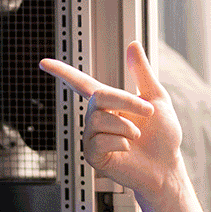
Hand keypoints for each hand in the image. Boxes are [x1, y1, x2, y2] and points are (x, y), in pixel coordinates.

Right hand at [39, 41, 180, 197]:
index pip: (80, 83)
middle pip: (98, 98)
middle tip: (148, 111)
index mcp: (109, 103)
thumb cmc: (163, 136)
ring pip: (99, 120)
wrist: (166, 166)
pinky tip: (127, 148)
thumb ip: (142, 72)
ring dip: (126, 126)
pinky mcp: (94, 156)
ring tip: (137, 135)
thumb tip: (133, 44)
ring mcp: (93, 137)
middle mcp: (97, 118)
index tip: (44, 63)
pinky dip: (119, 142)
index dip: (62, 72)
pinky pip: (98, 141)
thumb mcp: (157, 98)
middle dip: (126, 102)